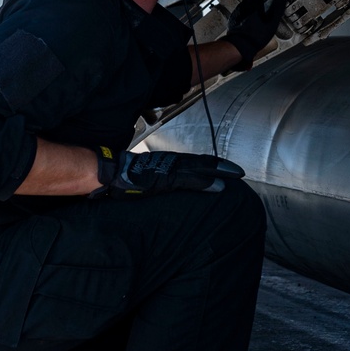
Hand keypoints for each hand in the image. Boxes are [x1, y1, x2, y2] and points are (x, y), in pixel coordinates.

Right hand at [94, 147, 244, 196]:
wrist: (109, 173)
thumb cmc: (125, 177)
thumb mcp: (147, 180)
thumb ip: (161, 182)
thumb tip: (168, 187)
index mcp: (169, 163)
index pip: (196, 163)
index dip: (213, 165)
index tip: (229, 169)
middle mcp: (172, 163)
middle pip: (203, 163)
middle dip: (222, 166)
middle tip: (240, 172)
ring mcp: (169, 170)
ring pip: (200, 168)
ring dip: (219, 171)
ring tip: (236, 174)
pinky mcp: (165, 179)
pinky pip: (189, 180)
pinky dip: (206, 182)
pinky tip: (219, 186)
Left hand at [224, 0, 286, 66]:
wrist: (240, 46)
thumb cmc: (256, 36)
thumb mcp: (271, 24)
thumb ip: (277, 10)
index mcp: (253, 5)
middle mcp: (244, 6)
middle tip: (263, 0)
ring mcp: (237, 12)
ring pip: (244, 3)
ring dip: (251, 5)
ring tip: (258, 12)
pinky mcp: (233, 18)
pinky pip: (240, 11)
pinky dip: (245, 12)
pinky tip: (250, 20)